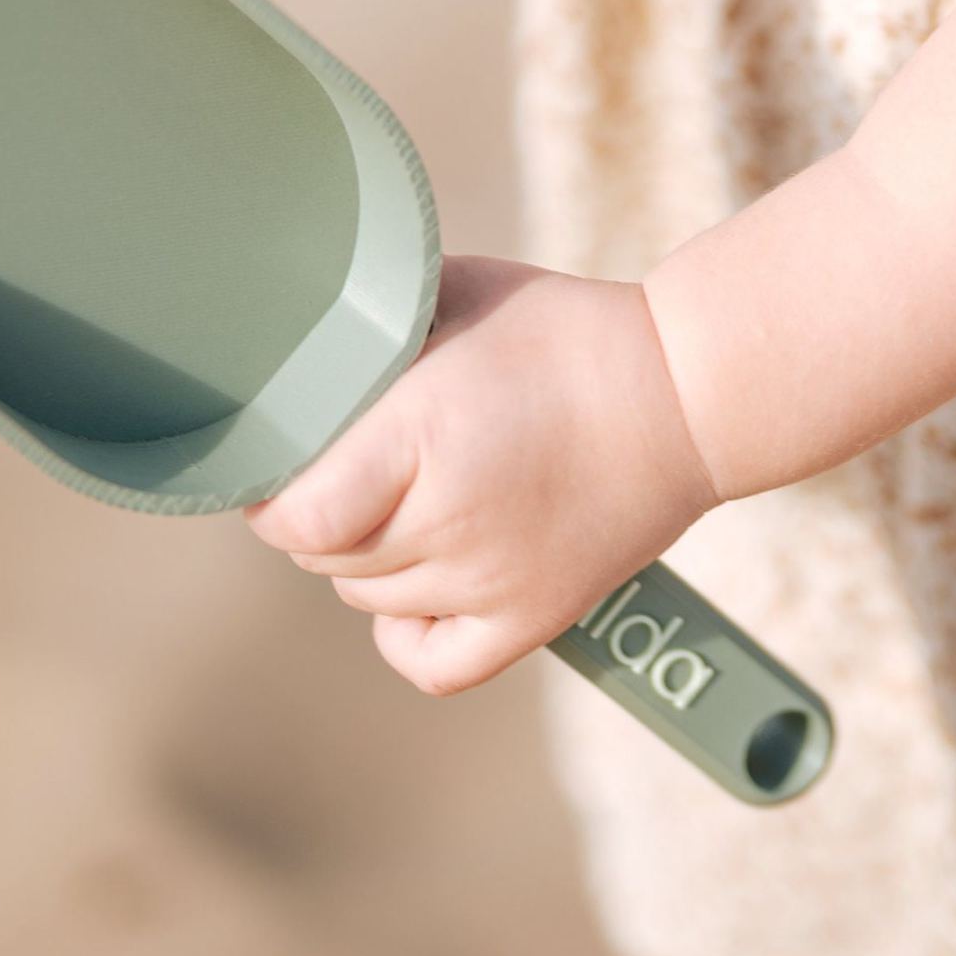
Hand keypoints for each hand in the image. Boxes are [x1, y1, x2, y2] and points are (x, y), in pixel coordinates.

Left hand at [242, 254, 720, 696]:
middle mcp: (451, 521)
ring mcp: (493, 582)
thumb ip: (372, 327)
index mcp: (425, 435)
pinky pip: (431, 664)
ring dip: (361, 557)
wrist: (685, 395)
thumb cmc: (563, 331)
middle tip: (338, 468)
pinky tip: (415, 586)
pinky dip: (404, 634)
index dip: (270, 494)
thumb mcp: (454, 292)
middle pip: (324, 556)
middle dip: (314, 514)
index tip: (277, 461)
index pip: (297, 514)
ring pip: (367, 599)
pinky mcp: (534, 618)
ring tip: (394, 504)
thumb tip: (298, 345)